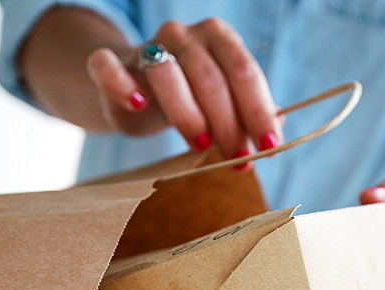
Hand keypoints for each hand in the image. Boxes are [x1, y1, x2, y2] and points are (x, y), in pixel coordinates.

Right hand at [85, 18, 281, 159]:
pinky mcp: (111, 64)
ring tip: (201, 146)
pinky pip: (107, 67)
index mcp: (218, 37)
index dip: (258, 112)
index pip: (244, 72)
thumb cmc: (191, 100)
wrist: (134, 91)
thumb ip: (248, 115)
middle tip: (238, 159)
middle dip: (228, 124)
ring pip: (166, 74)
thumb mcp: (223, 106)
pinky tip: (139, 105)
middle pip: (210, 78)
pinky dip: (122, 85)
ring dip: (188, 115)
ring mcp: (145, 46)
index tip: (269, 147)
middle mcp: (183, 35)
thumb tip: (276, 135)